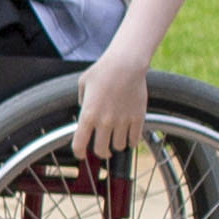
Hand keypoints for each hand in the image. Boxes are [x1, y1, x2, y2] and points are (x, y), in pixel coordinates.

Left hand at [74, 46, 151, 160]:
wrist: (126, 63)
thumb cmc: (102, 71)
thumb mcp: (83, 84)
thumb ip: (82, 102)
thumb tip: (85, 113)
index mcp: (88, 115)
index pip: (79, 144)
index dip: (79, 153)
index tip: (82, 154)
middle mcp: (105, 121)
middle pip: (101, 150)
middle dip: (101, 153)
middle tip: (103, 150)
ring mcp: (123, 121)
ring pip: (120, 146)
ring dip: (117, 146)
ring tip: (116, 140)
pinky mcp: (138, 118)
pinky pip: (135, 139)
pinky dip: (132, 142)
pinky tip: (130, 137)